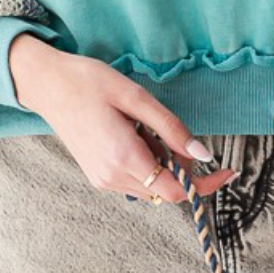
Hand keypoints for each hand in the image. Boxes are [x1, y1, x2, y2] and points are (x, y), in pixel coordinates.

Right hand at [9, 38, 236, 203]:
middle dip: (180, 167)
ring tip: (145, 127)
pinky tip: (133, 134)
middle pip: (165, 190)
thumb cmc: (89, 82)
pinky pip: (133, 182)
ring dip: (162, 165)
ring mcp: (102, 180)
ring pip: (150, 188)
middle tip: (170, 130)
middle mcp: (112, 177)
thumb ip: (170, 127)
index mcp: (123, 156)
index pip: (175, 190)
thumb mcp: (135, 96)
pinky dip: (145, 164)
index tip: (227, 171)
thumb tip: (203, 153)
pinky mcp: (96, 175)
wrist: (47, 84)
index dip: (204, 185)